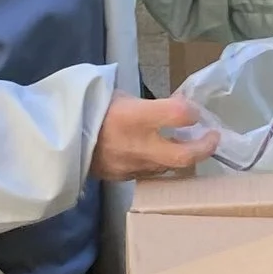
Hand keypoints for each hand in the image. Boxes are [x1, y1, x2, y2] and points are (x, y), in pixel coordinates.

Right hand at [91, 93, 218, 179]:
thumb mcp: (117, 95)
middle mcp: (137, 145)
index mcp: (134, 117)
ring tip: (189, 144)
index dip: (192, 111)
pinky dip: (161, 163)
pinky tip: (162, 154)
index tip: (194, 110)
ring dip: (184, 157)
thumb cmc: (89, 108)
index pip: (178, 114)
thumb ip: (148, 104)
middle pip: (183, 156)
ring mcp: (132, 166)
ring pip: (170, 167)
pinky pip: (152, 172)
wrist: (60, 138)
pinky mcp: (125, 178)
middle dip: (204, 147)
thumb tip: (176, 106)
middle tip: (212, 137)